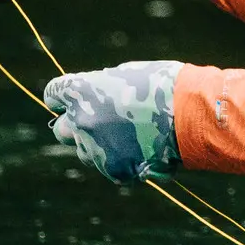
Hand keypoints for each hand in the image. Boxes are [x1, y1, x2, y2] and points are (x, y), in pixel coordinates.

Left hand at [44, 59, 182, 181]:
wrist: (191, 114)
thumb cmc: (165, 85)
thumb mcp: (129, 74)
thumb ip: (104, 87)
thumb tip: (97, 97)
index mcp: (81, 92)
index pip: (53, 95)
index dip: (62, 97)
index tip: (72, 99)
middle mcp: (81, 122)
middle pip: (62, 130)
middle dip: (76, 126)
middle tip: (100, 121)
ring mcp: (96, 150)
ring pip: (87, 152)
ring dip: (100, 145)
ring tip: (133, 135)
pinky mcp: (114, 170)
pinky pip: (110, 167)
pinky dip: (123, 160)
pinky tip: (145, 148)